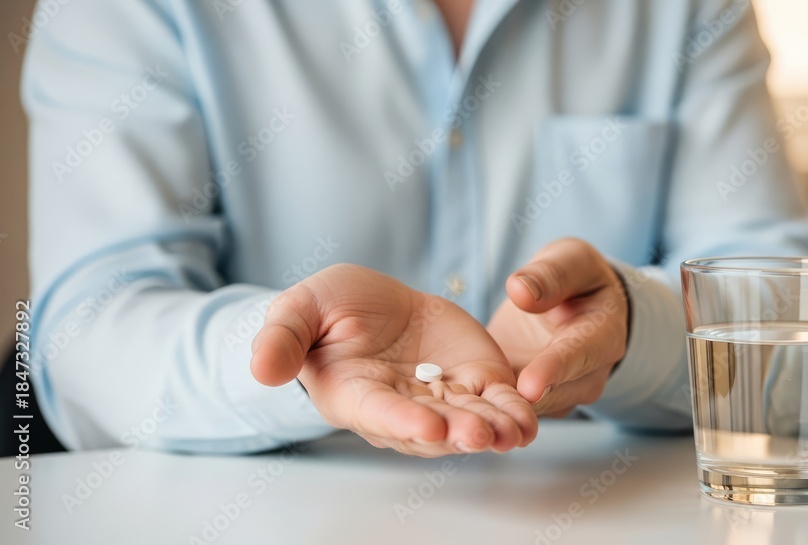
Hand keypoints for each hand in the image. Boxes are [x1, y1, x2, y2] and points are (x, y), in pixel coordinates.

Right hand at [250, 264, 537, 456]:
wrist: (373, 304)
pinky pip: (495, 402)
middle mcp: (402, 408)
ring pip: (469, 420)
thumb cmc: (330, 311)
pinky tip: (530, 418)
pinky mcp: (472, 381)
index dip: (404, 421)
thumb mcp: (301, 310)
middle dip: (458, 431)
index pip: (381, 414)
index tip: (427, 427)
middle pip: (433, 427)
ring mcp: (441, 399)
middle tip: (481, 432)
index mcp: (357, 395)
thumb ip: (282, 338)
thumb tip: (260, 368)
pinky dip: (513, 411)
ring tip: (516, 431)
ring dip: (493, 429)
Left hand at [487, 238, 628, 416]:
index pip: (579, 353)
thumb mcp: (570, 261)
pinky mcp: (540, 401)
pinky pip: (516, 409)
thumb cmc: (577, 278)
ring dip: (506, 414)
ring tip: (472, 422)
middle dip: (526, 404)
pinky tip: (465, 414)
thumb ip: (550, 274)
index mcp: (604, 333)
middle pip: (559, 393)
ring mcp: (566, 392)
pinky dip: (493, 411)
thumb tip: (519, 290)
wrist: (579, 305)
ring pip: (536, 409)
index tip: (529, 387)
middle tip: (493, 415)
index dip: (554, 370)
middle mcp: (590, 372)